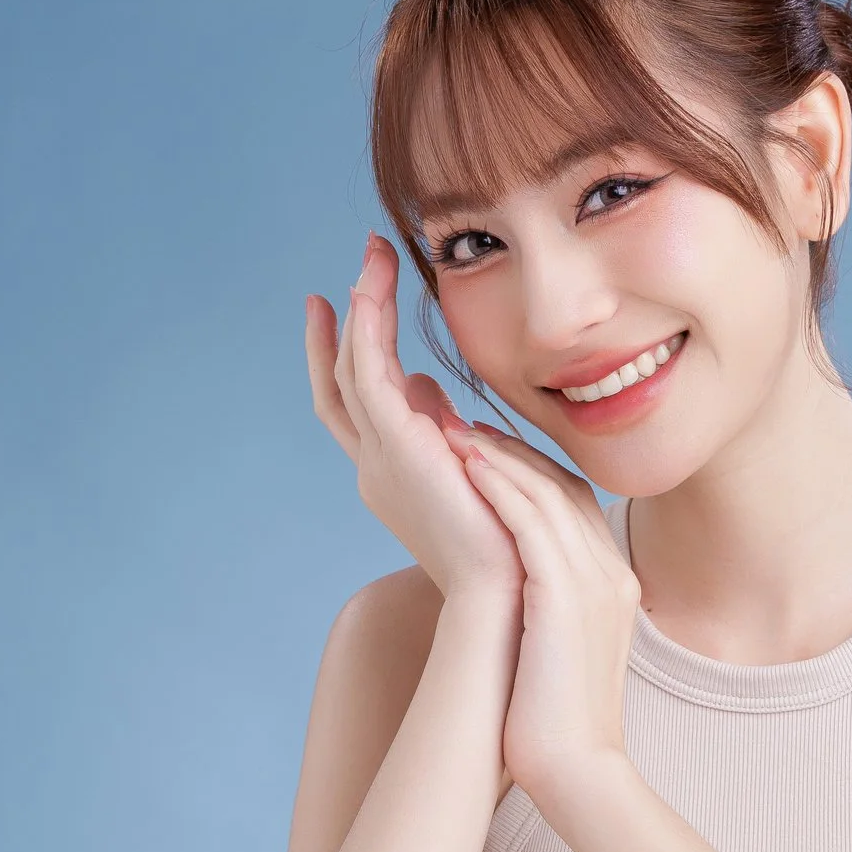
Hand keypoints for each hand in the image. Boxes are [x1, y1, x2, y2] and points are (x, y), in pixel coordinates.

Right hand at [306, 233, 519, 602]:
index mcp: (397, 475)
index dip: (348, 356)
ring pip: (352, 369)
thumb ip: (450, 431)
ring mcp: (379, 458)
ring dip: (360, 309)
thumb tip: (433, 390)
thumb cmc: (510, 543)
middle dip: (344, 323)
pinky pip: (366, 374)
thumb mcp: (476, 473)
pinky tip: (372, 288)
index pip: (359, 406)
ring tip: (372, 257)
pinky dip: (365, 328)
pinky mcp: (395, 447)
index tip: (350, 306)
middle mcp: (377, 466)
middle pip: (341, 382)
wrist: (509, 594)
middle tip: (356, 268)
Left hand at [452, 424, 639, 805]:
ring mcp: (595, 583)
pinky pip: (533, 524)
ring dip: (498, 458)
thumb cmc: (554, 724)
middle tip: (460, 424)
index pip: (574, 504)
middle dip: (511, 450)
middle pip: (564, 487)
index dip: (528, 469)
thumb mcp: (558, 652)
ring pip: (547, 495)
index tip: (484, 450)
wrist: (578, 773)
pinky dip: (501, 488)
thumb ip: (547, 611)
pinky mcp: (566, 598)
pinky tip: (466, 467)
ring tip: (451, 433)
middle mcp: (611, 574)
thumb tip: (512, 598)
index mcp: (613, 585)